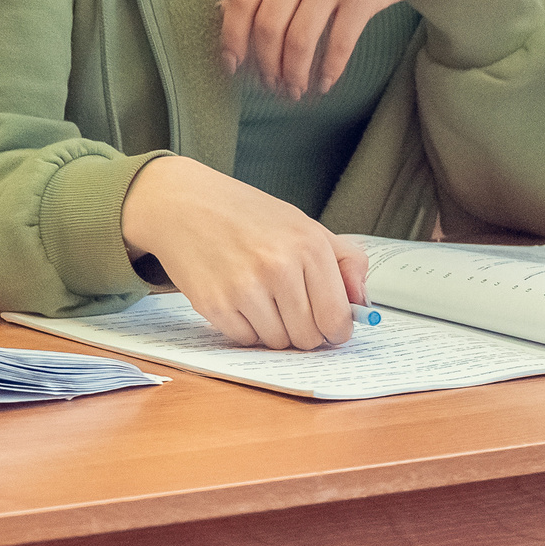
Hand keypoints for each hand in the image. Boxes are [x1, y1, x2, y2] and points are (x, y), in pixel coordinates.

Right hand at [121, 156, 370, 348]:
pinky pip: (245, 339)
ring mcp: (244, 287)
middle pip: (308, 337)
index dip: (336, 331)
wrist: (182, 203)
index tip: (330, 328)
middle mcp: (278, 267)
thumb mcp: (303, 223)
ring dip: (274, 331)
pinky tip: (239, 301)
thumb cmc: (245, 214)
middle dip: (305, 333)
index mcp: (308, 245)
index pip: (336, 317)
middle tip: (293, 314)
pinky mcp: (214, 304)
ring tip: (262, 301)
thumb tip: (362, 304)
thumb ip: (345, 260)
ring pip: (277, 342)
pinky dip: (245, 328)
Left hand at [221, 0, 479, 97]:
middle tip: (269, 85)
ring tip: (294, 90)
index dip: (232, 37)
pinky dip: (328, 71)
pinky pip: (337, 44)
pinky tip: (324, 83)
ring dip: (293, 74)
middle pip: (267, 25)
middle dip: (264, 65)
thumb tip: (223, 11)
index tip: (231, 64)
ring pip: (299, 41)